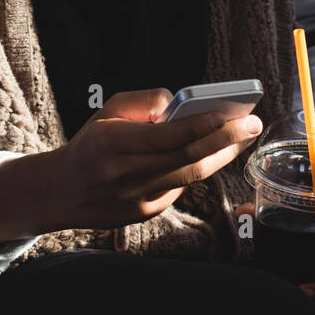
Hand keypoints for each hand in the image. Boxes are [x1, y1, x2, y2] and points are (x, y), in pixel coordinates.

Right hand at [53, 88, 262, 232]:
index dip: (199, 125)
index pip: (165, 135)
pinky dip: (198, 169)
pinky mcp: (145, 213)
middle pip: (185, 158)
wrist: (61, 191)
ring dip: (222, 156)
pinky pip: (179, 188)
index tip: (227, 113)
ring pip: (189, 176)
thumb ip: (143, 101)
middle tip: (252, 124)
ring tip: (243, 138)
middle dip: (224, 140)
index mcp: (112, 142)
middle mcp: (125, 173)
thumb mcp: (106, 111)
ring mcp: (137, 197)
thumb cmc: (90, 144)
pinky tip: (215, 154)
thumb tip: (178, 103)